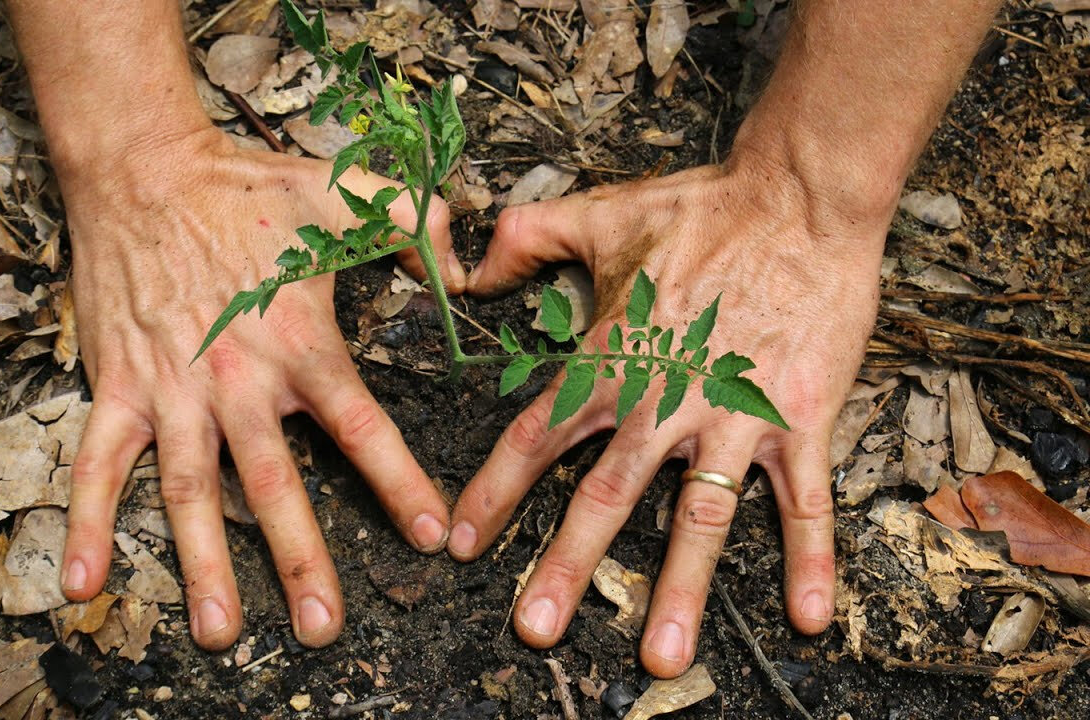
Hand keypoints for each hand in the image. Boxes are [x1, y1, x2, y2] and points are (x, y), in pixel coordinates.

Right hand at [56, 127, 464, 648]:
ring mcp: (172, 390)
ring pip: (189, 491)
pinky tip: (86, 580)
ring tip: (222, 631)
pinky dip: (89, 521)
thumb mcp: (346, 195)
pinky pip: (98, 463)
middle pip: (272, 483)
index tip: (430, 537)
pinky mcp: (119, 388)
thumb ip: (418, 228)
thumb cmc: (249, 189)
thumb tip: (471, 270)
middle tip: (323, 625)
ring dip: (203, 564)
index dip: (398, 482)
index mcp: (299, 342)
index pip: (360, 425)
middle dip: (301, 558)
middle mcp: (238, 379)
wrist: (146, 170)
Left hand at [448, 152, 887, 676]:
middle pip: (605, 496)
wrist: (799, 199)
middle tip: (535, 630)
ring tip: (660, 656)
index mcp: (612, 359)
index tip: (463, 544)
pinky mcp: (798, 418)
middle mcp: (664, 400)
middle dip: (566, 566)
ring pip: (700, 516)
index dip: (494, 493)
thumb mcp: (599, 215)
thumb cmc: (699, 208)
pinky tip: (808, 616)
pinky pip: (805, 499)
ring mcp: (733, 416)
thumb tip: (465, 270)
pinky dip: (809, 557)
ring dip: (681, 589)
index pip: (537, 437)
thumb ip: (524, 241)